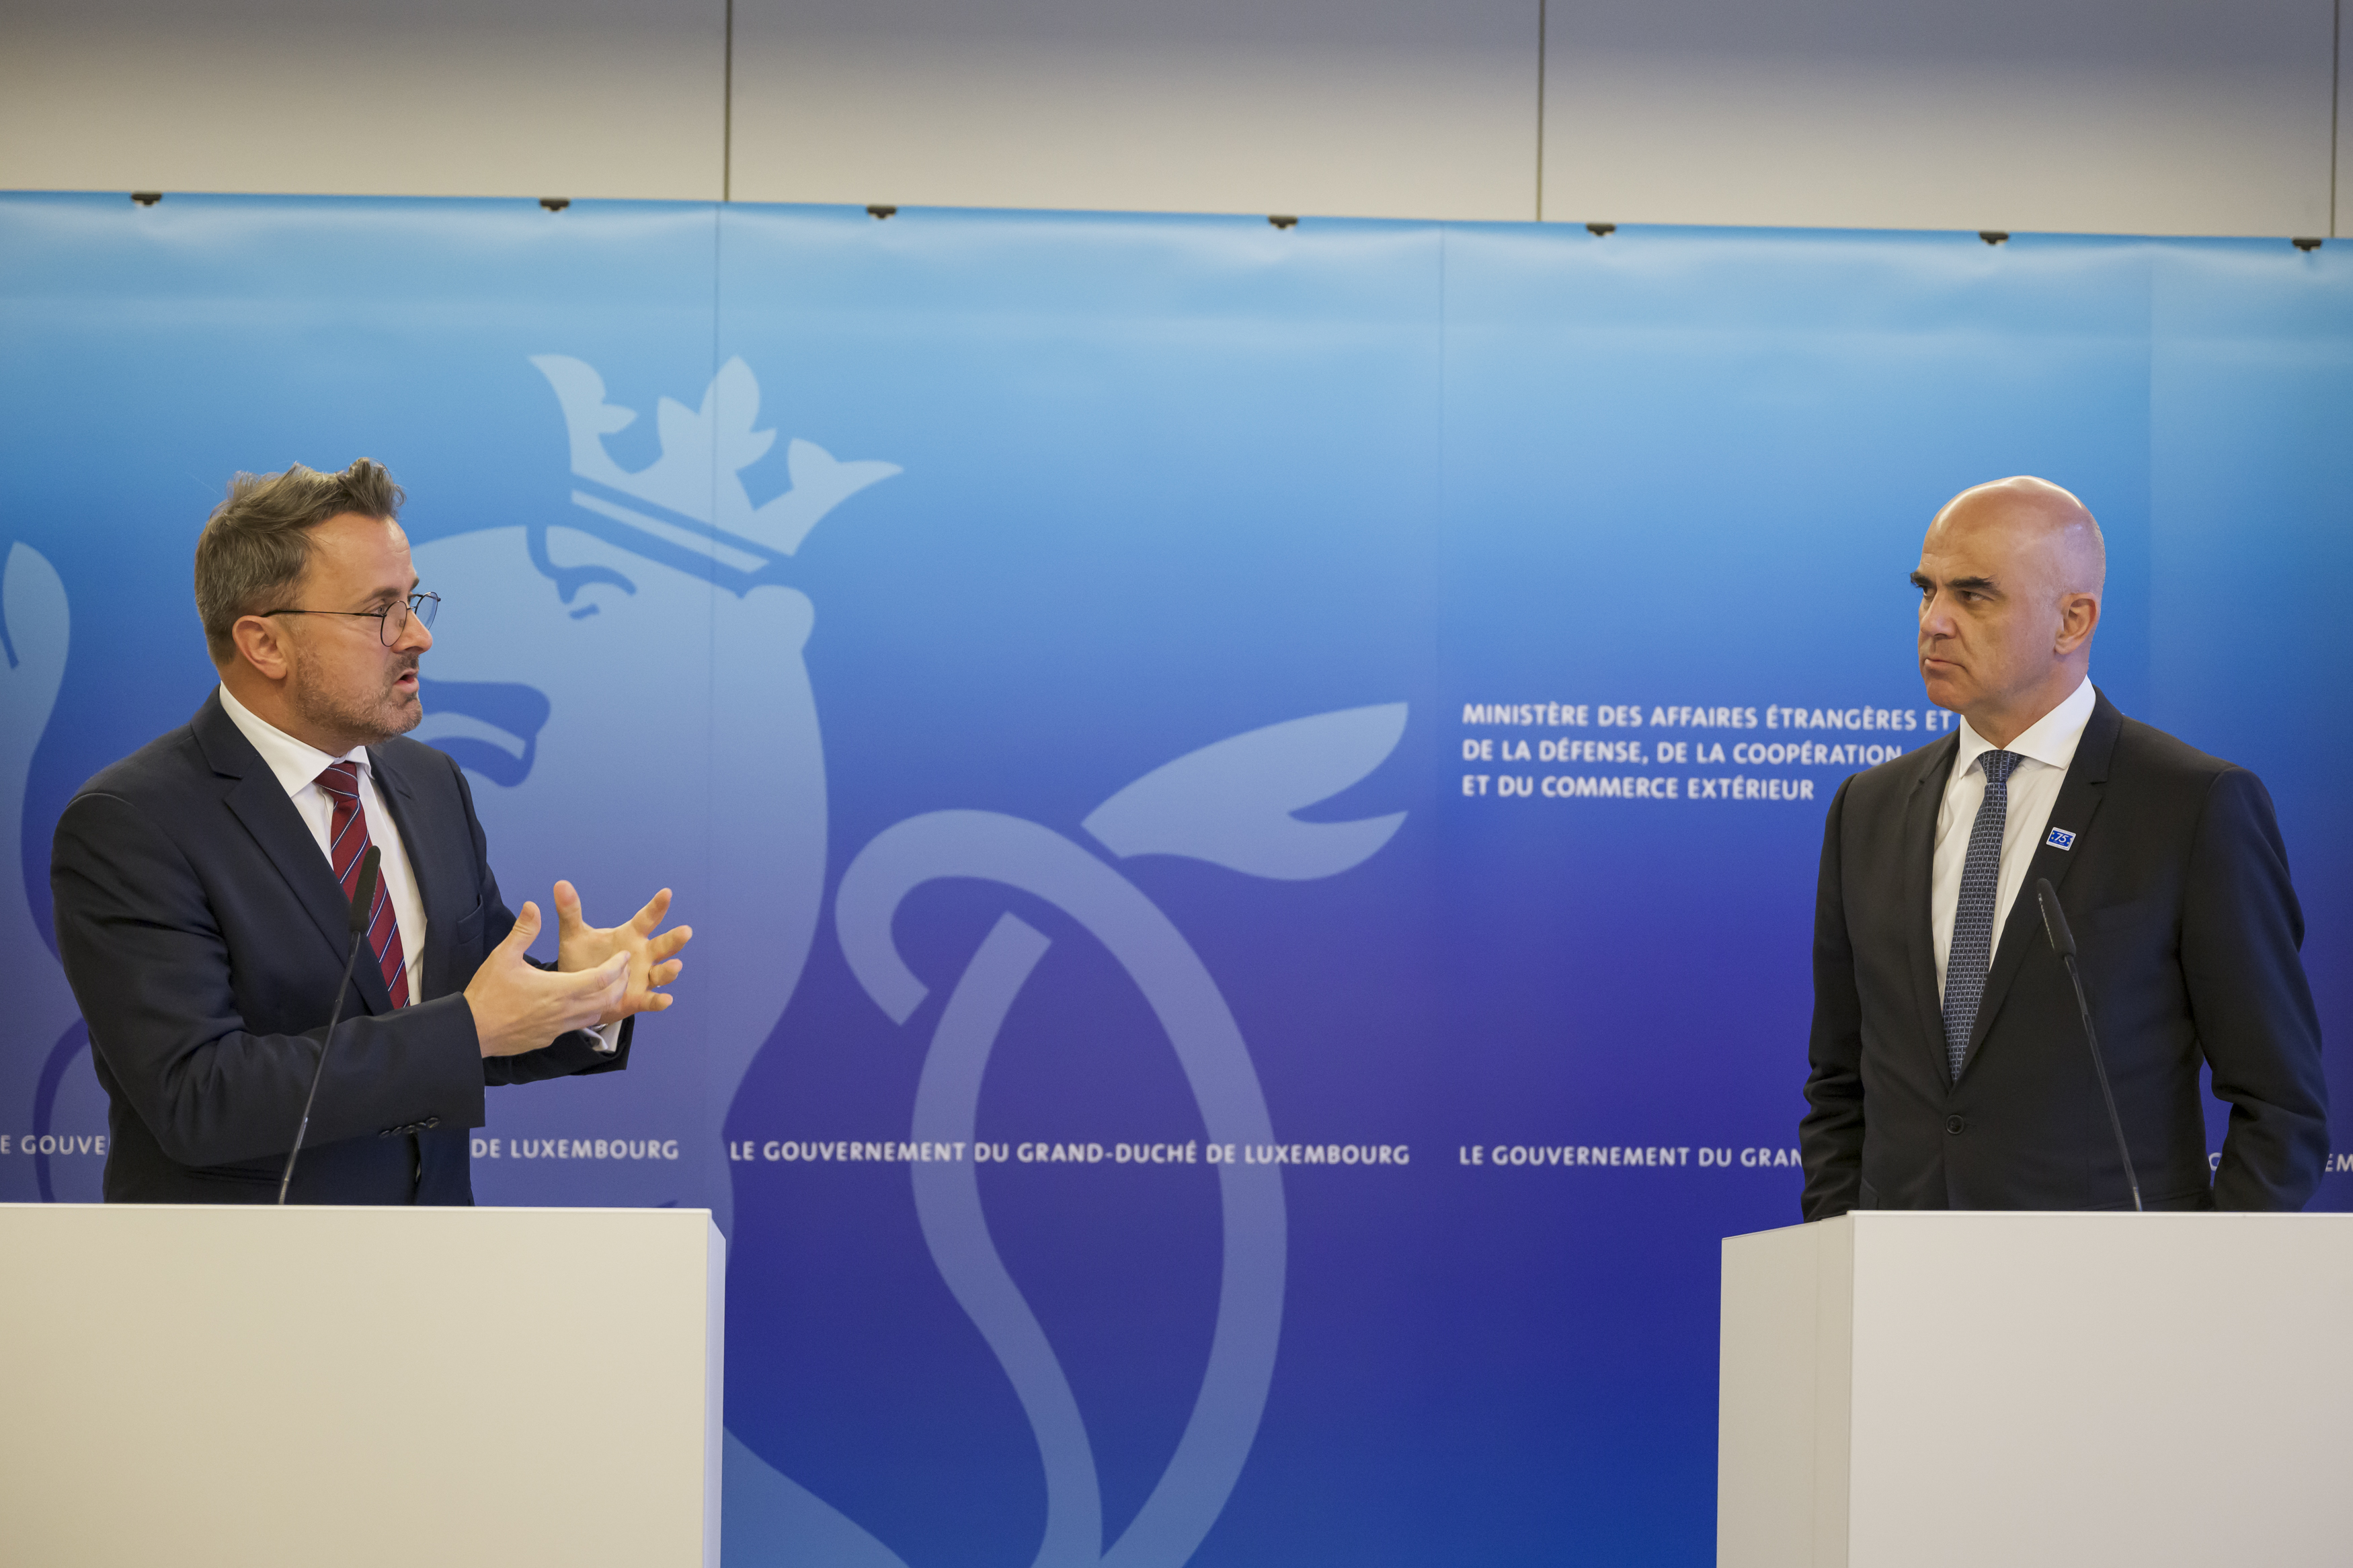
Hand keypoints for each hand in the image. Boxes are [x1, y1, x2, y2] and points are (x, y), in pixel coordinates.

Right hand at [463, 902, 630, 1057]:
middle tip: (623, 970)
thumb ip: (523, 931)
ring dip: (605, 1000)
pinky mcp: (549, 1038)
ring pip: (595, 1015)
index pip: (602, 978)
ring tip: (606, 985)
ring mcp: (558, 1028)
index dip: (618, 966)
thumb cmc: (487, 993)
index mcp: (559, 989)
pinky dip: (587, 1013)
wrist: (471, 1031)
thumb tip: (533, 905)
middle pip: (607, 999)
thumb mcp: (503, 956)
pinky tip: (579, 1002)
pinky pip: (577, 1026)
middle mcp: (564, 1011)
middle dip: (620, 984)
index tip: (624, 956)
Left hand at [552, 881, 692, 1026]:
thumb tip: (561, 884)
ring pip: (662, 973)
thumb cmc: (582, 959)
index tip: (666, 893)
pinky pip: (651, 1000)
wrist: (577, 991)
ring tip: (675, 966)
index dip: (657, 907)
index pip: (647, 919)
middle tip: (685, 932)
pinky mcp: (638, 999)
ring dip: (670, 971)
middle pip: (664, 946)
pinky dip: (659, 1001)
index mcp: (631, 936)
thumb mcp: (574, 935)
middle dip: (675, 940)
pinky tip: (666, 1000)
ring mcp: (643, 977)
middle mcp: (643, 955)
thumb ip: (570, 912)